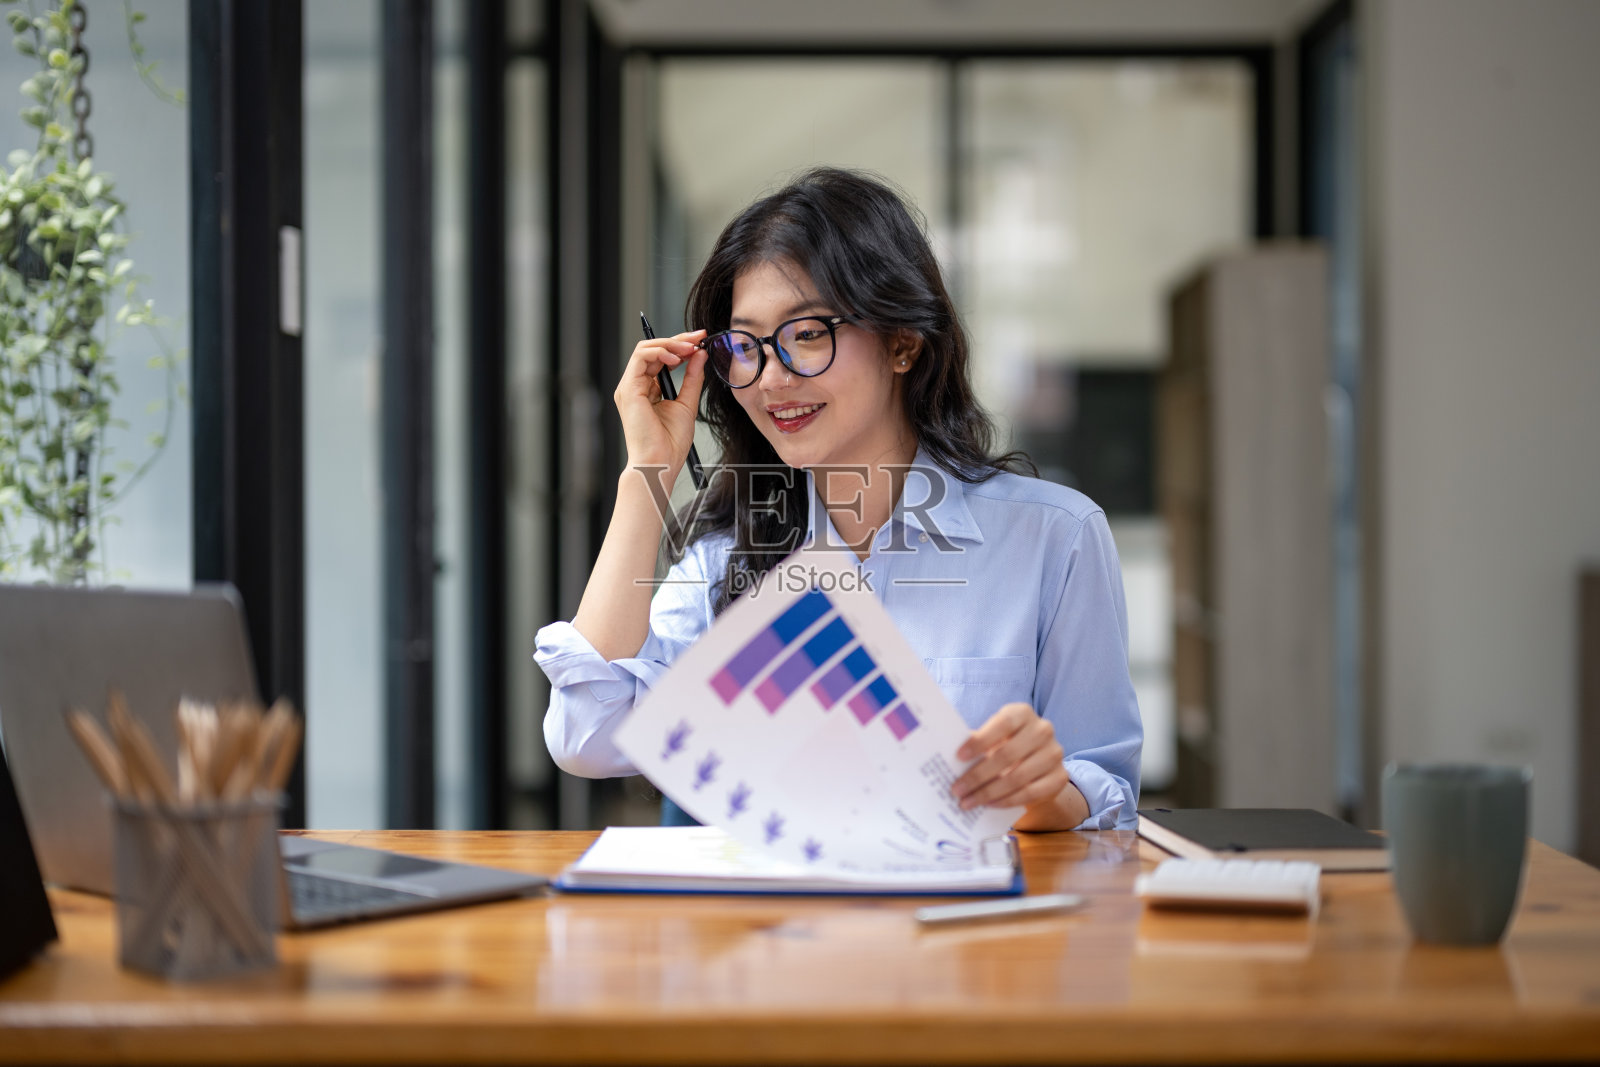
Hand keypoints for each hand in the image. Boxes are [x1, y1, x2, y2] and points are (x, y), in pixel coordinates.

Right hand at [614, 329, 707, 473]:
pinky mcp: (628, 389)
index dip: (681, 345)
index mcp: (647, 390)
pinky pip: (640, 357)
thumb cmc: (670, 443)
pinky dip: (660, 352)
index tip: (701, 340)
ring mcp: (629, 387)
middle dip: (678, 339)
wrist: (660, 462)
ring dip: (670, 343)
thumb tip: (700, 355)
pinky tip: (676, 358)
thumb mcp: (688, 403)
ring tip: (689, 348)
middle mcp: (636, 386)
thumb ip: (692, 378)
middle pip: (653, 349)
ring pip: (645, 349)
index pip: (661, 358)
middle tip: (699, 337)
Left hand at [951, 703, 1070, 813]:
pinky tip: (989, 804)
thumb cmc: (1006, 745)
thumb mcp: (993, 738)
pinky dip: (1007, 801)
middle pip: (1008, 755)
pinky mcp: (1060, 777)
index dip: (980, 740)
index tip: (958, 757)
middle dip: (978, 775)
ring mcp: (1054, 754)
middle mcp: (1043, 730)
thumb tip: (948, 758)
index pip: (1002, 724)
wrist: (1038, 763)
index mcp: (1022, 713)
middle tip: (957, 790)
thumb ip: (977, 743)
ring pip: (1018, 777)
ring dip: (989, 793)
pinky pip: (1030, 793)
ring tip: (968, 802)